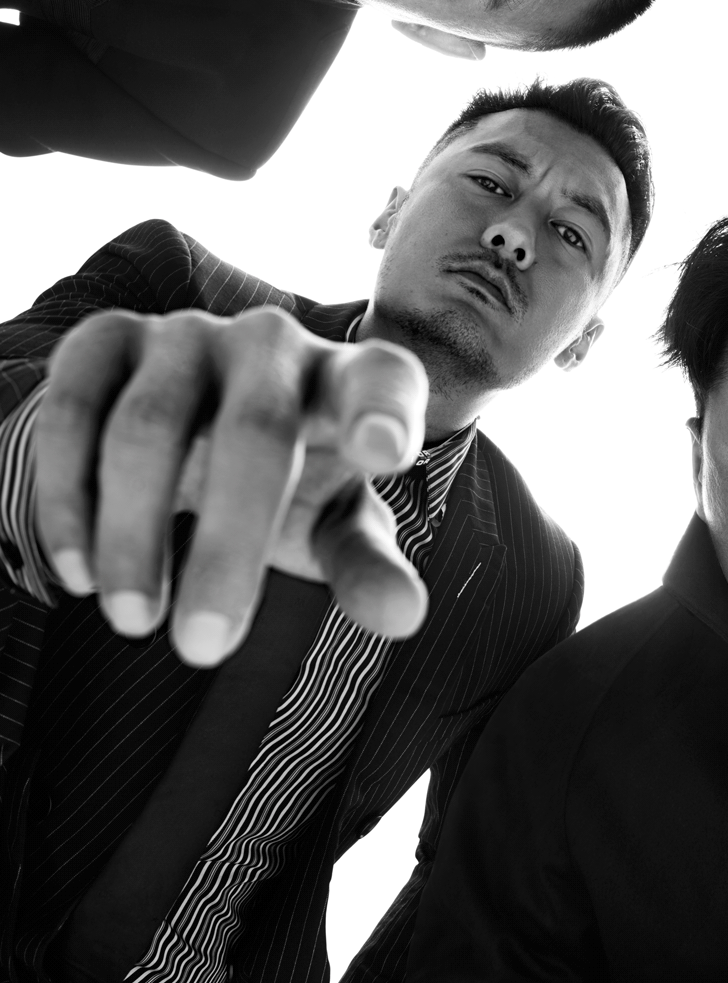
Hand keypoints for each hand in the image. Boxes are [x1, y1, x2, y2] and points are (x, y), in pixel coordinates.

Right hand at [29, 307, 430, 664]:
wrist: (196, 424)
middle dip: (228, 547)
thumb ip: (365, 565)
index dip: (385, 411)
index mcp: (351, 378)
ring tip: (135, 623)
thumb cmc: (288, 481)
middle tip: (204, 649)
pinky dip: (69, 499)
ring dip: (135, 535)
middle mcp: (273, 343)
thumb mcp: (331, 524)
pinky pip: (74, 412)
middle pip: (255, 432)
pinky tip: (79, 574)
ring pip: (149, 426)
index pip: (383, 382)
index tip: (383, 453)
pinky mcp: (105, 340)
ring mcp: (186, 333)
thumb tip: (405, 618)